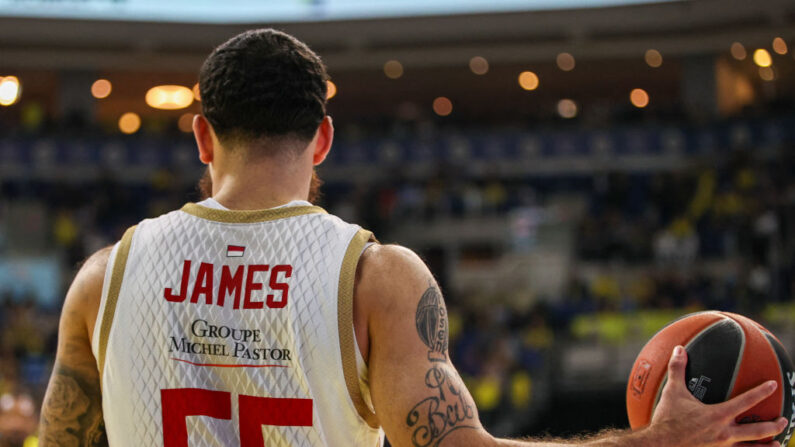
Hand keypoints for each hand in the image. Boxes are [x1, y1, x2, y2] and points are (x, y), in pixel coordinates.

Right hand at [650, 346, 788, 446]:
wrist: (659, 445)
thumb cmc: (667, 419)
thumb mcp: (672, 392)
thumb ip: (677, 369)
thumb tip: (679, 349)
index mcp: (718, 415)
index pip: (746, 401)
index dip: (761, 392)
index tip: (773, 385)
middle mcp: (724, 433)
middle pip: (757, 431)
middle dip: (774, 426)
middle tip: (783, 420)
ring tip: (777, 444)